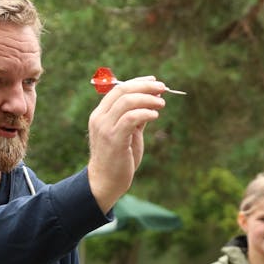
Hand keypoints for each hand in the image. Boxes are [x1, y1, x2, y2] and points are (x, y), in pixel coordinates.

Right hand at [86, 77, 166, 212]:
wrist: (105, 182)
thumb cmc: (117, 158)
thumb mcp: (127, 134)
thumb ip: (135, 118)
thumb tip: (152, 101)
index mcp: (100, 114)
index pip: (118, 89)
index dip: (138, 82)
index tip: (154, 82)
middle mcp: (99, 118)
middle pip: (123, 91)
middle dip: (145, 87)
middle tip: (163, 88)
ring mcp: (105, 128)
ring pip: (127, 101)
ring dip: (148, 99)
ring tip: (161, 104)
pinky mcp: (114, 139)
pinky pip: (131, 118)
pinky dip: (145, 113)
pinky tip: (155, 116)